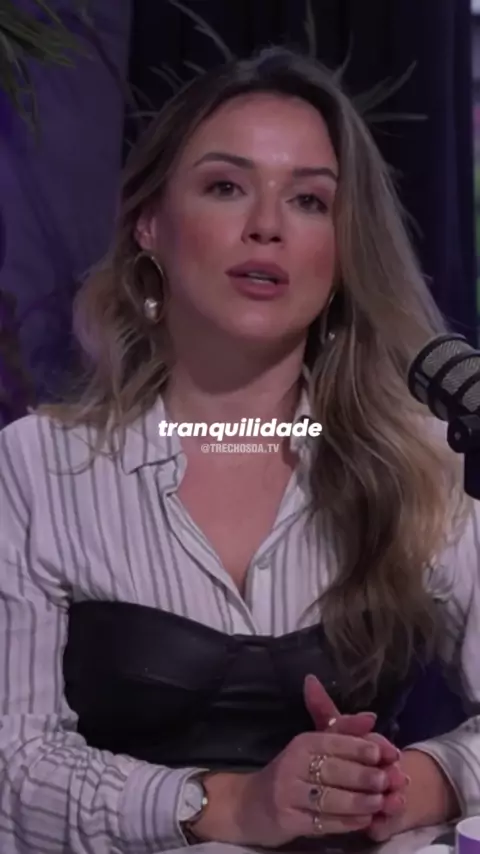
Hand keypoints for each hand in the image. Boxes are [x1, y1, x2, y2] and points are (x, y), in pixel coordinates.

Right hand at [196, 729, 398, 848]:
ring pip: (330, 798)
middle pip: (334, 770)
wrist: (250, 805)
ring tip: (380, 803)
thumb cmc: (291, 772)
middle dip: (364, 776)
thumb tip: (372, 717)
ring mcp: (288, 793)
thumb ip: (343, 730)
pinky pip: (322, 822)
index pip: (334, 741)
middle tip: (387, 782)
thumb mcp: (313, 746)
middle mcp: (292, 764)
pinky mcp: (287, 820)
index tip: (387, 753)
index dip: (362, 747)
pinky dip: (346, 822)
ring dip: (358, 801)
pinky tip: (363, 821)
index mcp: (302, 742)